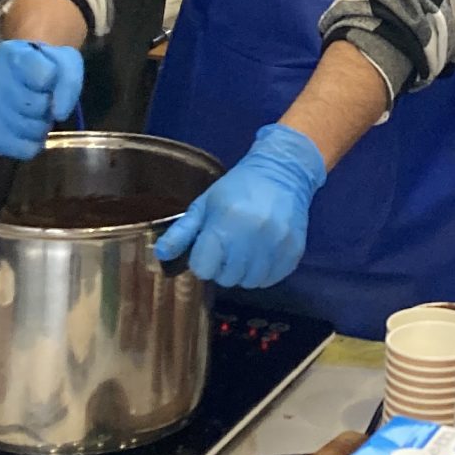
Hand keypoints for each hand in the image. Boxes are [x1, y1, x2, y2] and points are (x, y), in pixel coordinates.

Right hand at [0, 40, 83, 157]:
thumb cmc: (44, 65)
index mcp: (12, 54)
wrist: (20, 73)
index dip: (54, 83)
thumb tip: (59, 114)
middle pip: (34, 105)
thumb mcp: (64, 61)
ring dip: (40, 126)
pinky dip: (31, 144)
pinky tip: (29, 132)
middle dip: (46, 106)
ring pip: (26, 129)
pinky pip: (18, 148)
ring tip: (35, 114)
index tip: (49, 80)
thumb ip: (68, 81)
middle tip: (43, 100)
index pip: (43, 76)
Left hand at [155, 122, 327, 289]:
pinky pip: (271, 279)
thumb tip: (161, 255)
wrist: (283, 172)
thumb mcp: (204, 204)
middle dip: (223, 267)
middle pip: (227, 278)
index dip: (202, 260)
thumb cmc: (238, 188)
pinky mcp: (293, 252)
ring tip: (246, 251)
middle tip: (228, 247)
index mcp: (226, 222)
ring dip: (244, 272)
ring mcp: (276, 245)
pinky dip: (263, 272)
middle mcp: (253, 236)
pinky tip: (262, 254)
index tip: (208, 248)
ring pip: (250, 282)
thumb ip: (182, 232)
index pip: (203, 268)